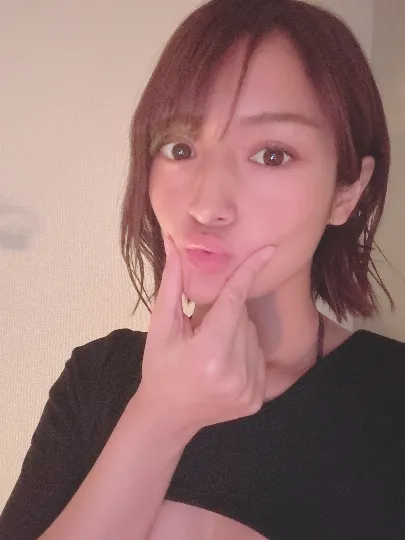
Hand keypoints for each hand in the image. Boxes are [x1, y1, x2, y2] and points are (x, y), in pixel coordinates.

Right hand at [136, 235, 275, 433]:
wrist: (167, 417)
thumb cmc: (159, 368)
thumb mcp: (160, 327)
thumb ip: (172, 285)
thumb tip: (174, 245)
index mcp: (208, 352)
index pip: (234, 300)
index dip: (249, 271)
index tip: (269, 249)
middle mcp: (234, 371)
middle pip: (243, 318)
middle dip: (226, 312)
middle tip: (204, 328)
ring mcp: (249, 388)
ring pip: (252, 336)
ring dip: (236, 332)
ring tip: (211, 349)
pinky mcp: (256, 399)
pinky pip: (258, 357)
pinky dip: (244, 352)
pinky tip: (223, 364)